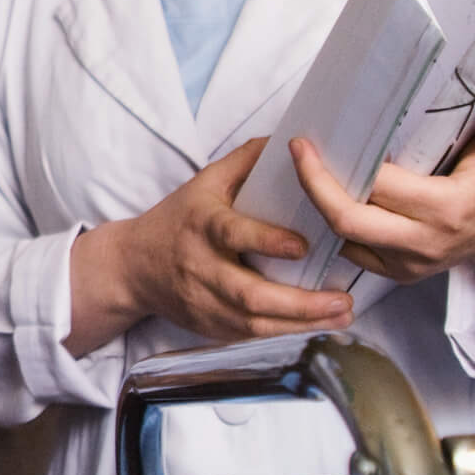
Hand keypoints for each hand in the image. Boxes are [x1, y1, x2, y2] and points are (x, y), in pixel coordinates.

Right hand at [69, 139, 353, 354]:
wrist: (131, 267)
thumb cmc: (177, 219)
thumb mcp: (204, 183)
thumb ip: (245, 161)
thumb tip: (288, 139)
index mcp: (201, 226)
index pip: (232, 234)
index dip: (266, 242)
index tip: (302, 245)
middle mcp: (200, 267)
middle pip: (248, 295)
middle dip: (299, 302)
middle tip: (342, 300)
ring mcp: (203, 302)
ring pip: (253, 323)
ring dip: (302, 324)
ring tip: (342, 316)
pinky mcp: (208, 326)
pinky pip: (250, 335)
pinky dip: (286, 334)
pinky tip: (317, 326)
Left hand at [290, 80, 474, 294]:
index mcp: (447, 209)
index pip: (379, 188)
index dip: (341, 166)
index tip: (310, 141)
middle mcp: (424, 243)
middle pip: (348, 221)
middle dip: (314, 187)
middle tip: (297, 153)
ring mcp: (409, 265)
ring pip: (344, 239)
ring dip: (319, 207)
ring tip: (302, 171)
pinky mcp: (398, 275)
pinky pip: (351, 253)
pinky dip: (332, 226)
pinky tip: (321, 196)